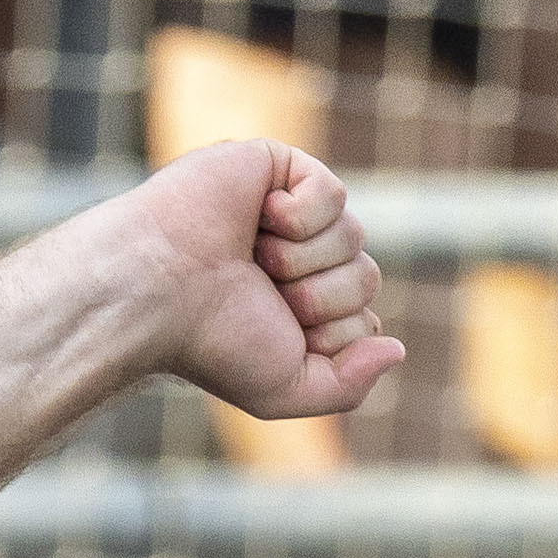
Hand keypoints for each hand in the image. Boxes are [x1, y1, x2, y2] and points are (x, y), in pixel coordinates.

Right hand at [138, 140, 403, 428]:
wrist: (159, 291)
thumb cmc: (210, 343)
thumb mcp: (284, 389)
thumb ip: (347, 386)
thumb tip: (397, 350)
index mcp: (297, 311)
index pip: (363, 321)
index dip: (332, 335)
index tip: (276, 334)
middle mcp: (298, 262)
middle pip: (365, 279)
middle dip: (319, 298)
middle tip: (262, 293)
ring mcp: (290, 213)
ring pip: (353, 237)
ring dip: (302, 260)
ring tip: (250, 258)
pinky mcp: (279, 168)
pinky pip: (334, 193)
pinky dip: (301, 216)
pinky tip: (258, 217)